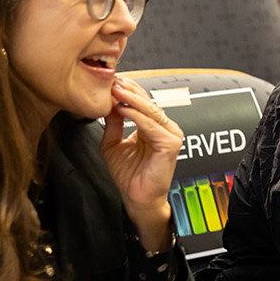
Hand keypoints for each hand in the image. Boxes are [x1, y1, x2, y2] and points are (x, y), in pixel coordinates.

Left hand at [102, 78, 184, 250]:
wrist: (137, 198)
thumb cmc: (129, 175)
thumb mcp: (113, 145)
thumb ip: (113, 126)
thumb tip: (108, 105)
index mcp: (155, 127)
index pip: (144, 104)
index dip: (128, 92)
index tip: (111, 83)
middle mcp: (166, 129)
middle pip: (148, 103)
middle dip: (129, 92)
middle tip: (114, 81)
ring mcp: (171, 135)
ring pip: (151, 111)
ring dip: (132, 99)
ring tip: (116, 91)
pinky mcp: (171, 144)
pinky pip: (151, 126)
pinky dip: (136, 116)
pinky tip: (122, 109)